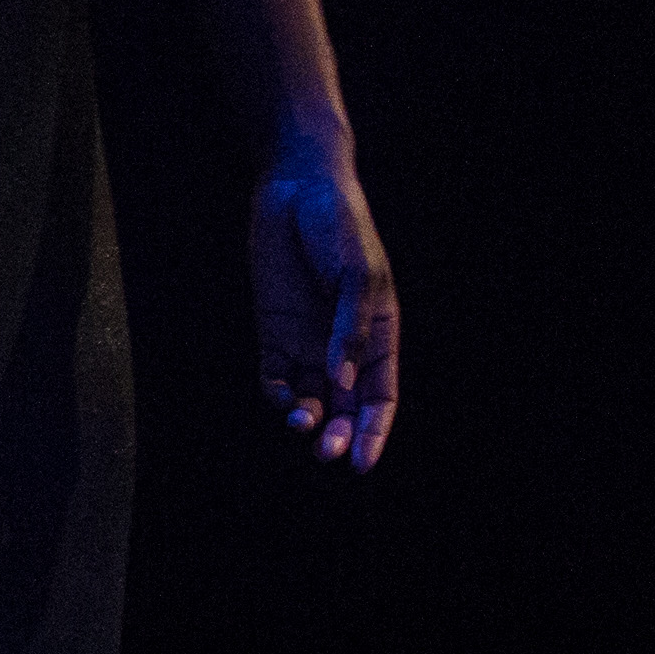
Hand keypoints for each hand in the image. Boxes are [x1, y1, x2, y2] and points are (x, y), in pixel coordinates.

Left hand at [250, 150, 397, 466]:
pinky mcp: (273, 333)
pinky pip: (275, 377)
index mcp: (378, 334)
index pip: (380, 397)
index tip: (362, 463)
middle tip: (327, 452)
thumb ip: (349, 328)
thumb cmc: (340, 228)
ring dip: (307, 419)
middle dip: (339, 434)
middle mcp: (343, 347)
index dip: (375, 432)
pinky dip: (277, 394)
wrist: (296, 190)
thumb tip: (342, 380)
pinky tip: (279, 396)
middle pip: (344, 407)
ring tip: (301, 422)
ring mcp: (307, 342)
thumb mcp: (356, 276)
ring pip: (310, 398)